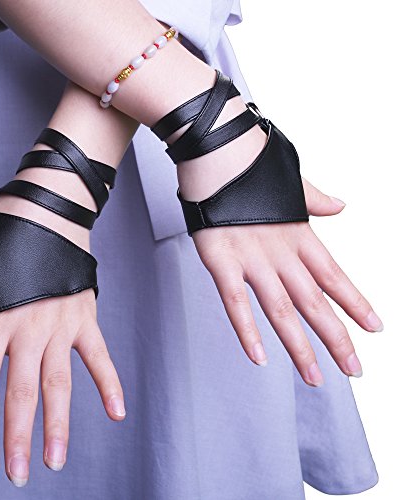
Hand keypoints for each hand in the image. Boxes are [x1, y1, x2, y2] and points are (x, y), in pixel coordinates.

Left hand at [0, 249, 124, 485]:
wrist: (50, 209)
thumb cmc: (6, 233)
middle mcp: (30, 326)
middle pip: (22, 390)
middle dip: (18, 435)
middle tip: (19, 472)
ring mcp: (62, 323)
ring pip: (60, 381)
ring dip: (58, 422)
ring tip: (56, 458)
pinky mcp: (85, 316)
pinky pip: (99, 354)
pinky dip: (109, 382)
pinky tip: (115, 411)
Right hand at [192, 178, 382, 385]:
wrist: (218, 146)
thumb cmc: (252, 163)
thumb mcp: (292, 182)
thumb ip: (315, 200)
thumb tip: (340, 205)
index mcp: (299, 233)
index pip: (334, 276)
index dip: (355, 304)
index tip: (374, 328)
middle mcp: (281, 251)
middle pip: (314, 303)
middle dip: (337, 338)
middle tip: (354, 369)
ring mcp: (251, 258)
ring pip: (281, 310)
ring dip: (300, 346)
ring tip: (316, 376)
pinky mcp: (220, 260)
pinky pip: (235, 302)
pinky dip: (247, 330)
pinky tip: (259, 356)